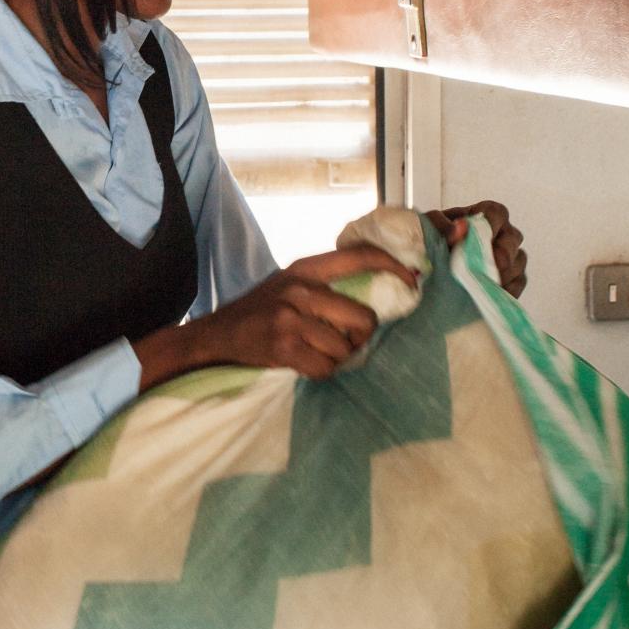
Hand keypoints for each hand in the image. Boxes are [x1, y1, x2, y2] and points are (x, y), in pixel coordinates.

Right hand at [135, 245, 418, 388]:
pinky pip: (326, 368)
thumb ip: (324, 286)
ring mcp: (291, 318)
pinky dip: (321, 372)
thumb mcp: (288, 285)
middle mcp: (300, 289)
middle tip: (348, 343)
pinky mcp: (283, 347)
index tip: (414, 279)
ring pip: (345, 348)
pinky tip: (306, 366)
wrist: (214, 337)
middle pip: (363, 317)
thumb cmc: (258, 313)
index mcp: (305, 268)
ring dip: (338, 358)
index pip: (359, 256)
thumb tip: (378, 294)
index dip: (392, 265)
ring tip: (319, 354)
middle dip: (361, 338)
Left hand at [427, 200, 527, 298]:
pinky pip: (519, 282)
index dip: (492, 224)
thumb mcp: (429, 228)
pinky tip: (490, 295)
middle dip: (501, 253)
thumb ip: (441, 225)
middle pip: (513, 238)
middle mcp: (502, 233)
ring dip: (502, 274)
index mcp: (483, 215)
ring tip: (482, 284)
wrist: (429, 270)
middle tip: (485, 267)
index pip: (496, 213)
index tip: (481, 238)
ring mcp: (511, 256)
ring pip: (518, 261)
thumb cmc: (432, 243)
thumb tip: (459, 230)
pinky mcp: (513, 278)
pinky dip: (507, 289)